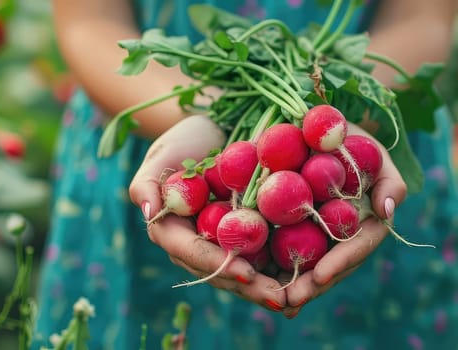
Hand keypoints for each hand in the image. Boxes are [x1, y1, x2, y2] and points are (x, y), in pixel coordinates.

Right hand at [128, 115, 287, 311]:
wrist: (216, 128)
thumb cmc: (184, 140)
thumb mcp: (162, 155)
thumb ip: (147, 184)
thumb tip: (149, 213)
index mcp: (174, 233)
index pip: (194, 254)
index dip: (219, 265)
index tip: (247, 272)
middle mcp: (201, 246)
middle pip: (224, 273)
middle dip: (252, 288)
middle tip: (281, 298)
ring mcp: (227, 245)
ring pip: (248, 273)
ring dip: (272, 288)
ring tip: (298, 298)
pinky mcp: (253, 237)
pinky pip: (268, 258)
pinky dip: (286, 270)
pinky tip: (311, 279)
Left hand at [280, 123, 407, 318]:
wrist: (316, 129)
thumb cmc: (351, 140)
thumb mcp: (374, 153)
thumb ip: (389, 180)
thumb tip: (387, 210)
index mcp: (366, 222)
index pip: (357, 246)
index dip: (341, 261)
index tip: (322, 274)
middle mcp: (342, 236)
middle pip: (331, 267)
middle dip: (313, 285)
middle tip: (291, 300)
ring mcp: (318, 237)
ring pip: (308, 268)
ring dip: (293, 287)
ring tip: (277, 302)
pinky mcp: (292, 230)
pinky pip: (283, 254)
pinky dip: (273, 271)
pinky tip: (258, 285)